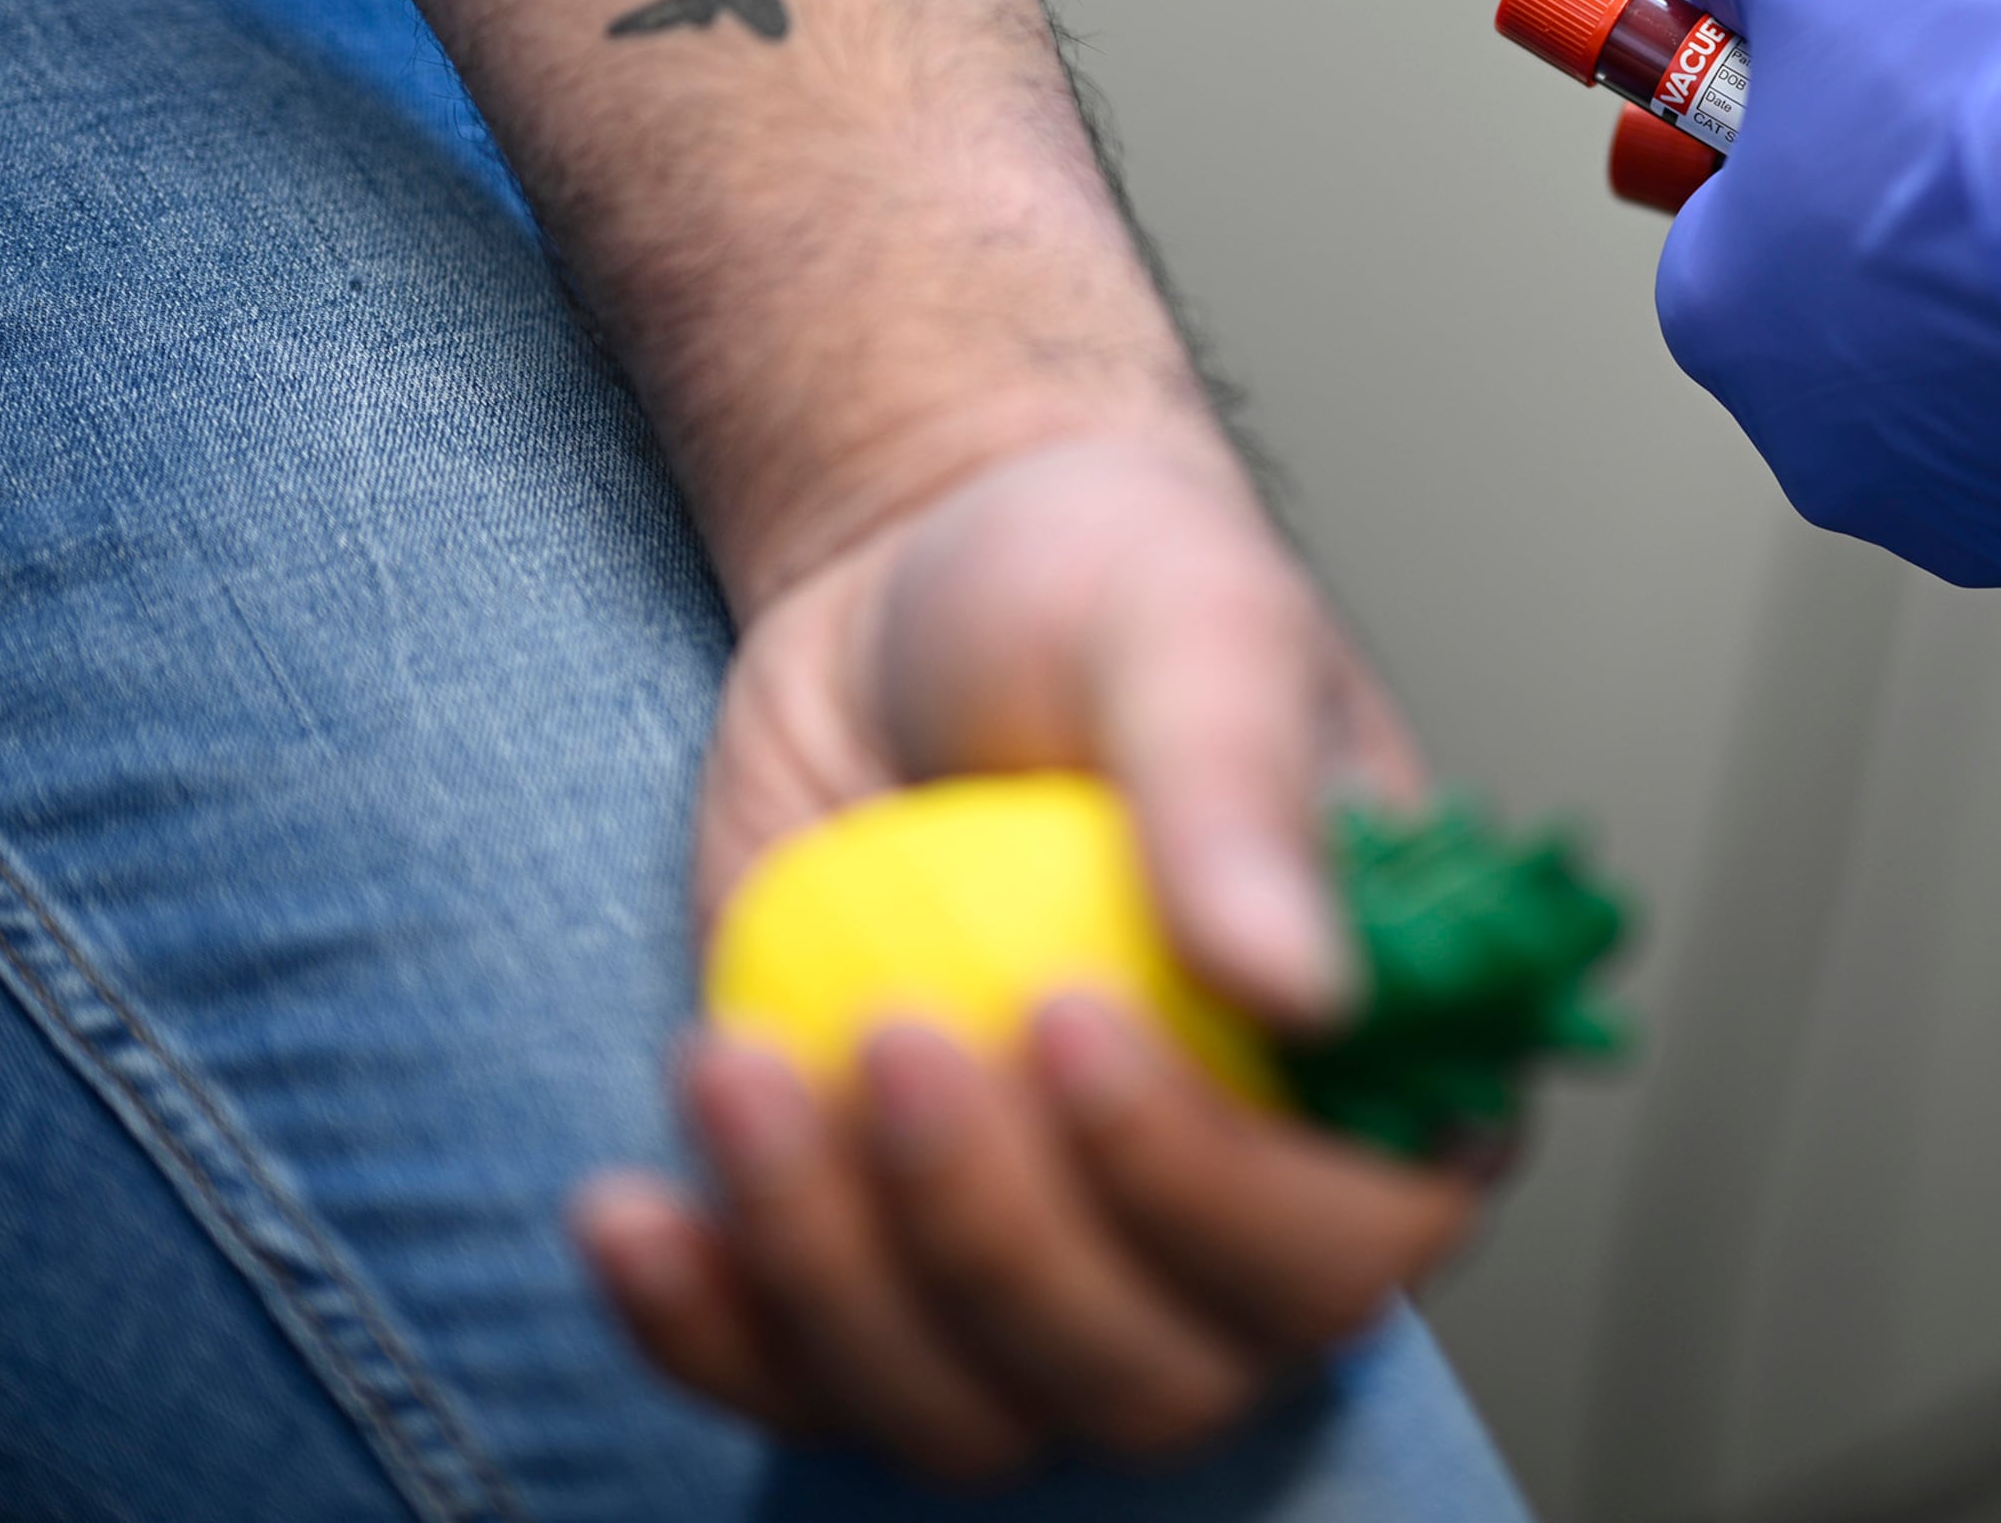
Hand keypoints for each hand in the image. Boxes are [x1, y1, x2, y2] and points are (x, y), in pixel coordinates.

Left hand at [571, 434, 1481, 1480]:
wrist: (907, 600)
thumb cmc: (1092, 585)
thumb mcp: (1185, 630)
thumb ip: (1241, 796)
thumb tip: (1306, 989)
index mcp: (1376, 1082)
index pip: (1353, 1246)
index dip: (1210, 1191)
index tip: (1062, 1019)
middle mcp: (1238, 1216)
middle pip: (1157, 1376)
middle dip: (996, 1240)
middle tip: (888, 1035)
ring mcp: (1055, 1257)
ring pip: (973, 1414)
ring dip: (832, 1279)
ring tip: (732, 1069)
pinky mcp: (880, 1259)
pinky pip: (802, 1386)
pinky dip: (706, 1330)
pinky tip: (625, 1206)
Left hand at [1659, 0, 2000, 593]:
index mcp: (1719, 311)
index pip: (1719, 211)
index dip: (1789, 131)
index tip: (1854, 90)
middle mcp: (1810, 438)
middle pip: (1834, 305)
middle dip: (1897, 225)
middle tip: (1982, 137)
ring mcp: (1945, 507)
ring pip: (1954, 378)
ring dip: (1997, 304)